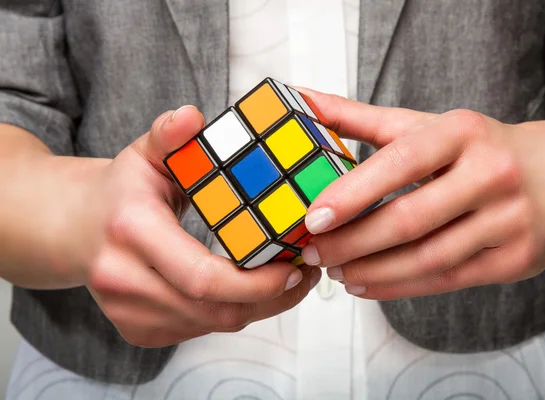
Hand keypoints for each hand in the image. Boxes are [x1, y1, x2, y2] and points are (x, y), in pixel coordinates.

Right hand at [74, 106, 319, 345]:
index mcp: (131, 232)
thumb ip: (169, 135)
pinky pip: (197, 331)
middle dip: (268, 300)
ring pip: (210, 326)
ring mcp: (128, 312)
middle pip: (213, 311)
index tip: (292, 268)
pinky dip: (230, 315)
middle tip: (302, 277)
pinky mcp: (136, 330)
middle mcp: (123, 280)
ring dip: (256, 309)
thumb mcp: (145, 154)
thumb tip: (192, 116)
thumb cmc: (120, 190)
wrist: (74, 229)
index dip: (255, 282)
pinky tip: (248, 293)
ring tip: (286, 283)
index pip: (201, 276)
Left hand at [298, 90, 544, 299]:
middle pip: (410, 219)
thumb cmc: (478, 151)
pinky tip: (367, 283)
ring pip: (427, 257)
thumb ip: (362, 119)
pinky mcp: (515, 259)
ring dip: (372, 270)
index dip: (353, 193)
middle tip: (315, 253)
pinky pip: (446, 279)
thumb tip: (304, 102)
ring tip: (335, 270)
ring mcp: (509, 220)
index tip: (313, 218)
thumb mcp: (426, 127)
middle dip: (353, 243)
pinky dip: (399, 286)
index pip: (401, 163)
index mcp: (463, 133)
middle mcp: (492, 174)